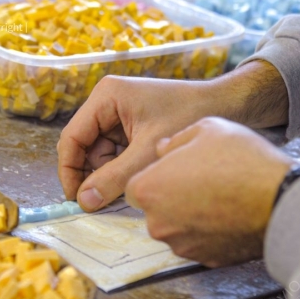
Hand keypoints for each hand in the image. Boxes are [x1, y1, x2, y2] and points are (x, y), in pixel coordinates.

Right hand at [57, 61, 288, 211]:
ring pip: (101, 155)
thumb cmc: (191, 117)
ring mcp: (120, 115)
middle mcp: (108, 102)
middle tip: (103, 202)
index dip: (70, 171)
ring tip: (131, 186)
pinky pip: (117, 154)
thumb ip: (114, 179)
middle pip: (85, 148)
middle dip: (93, 175)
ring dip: (110, 175)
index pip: (72, 138)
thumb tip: (84, 202)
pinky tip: (140, 178)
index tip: (77, 199)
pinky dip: (123, 170)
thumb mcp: (147, 153)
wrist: (229, 106)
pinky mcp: (134, 127)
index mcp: (106, 97)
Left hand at [125, 118, 293, 267]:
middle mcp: (157, 223)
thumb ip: (175, 140)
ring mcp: (181, 245)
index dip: (155, 176)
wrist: (280, 199)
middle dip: (171, 196)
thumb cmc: (241, 161)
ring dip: (189, 214)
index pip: (134, 187)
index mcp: (148, 190)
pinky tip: (228, 212)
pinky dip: (208, 231)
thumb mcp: (206, 128)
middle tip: (200, 179)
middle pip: (155, 208)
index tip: (175, 170)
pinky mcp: (204, 260)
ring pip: (176, 227)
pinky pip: (198, 241)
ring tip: (218, 195)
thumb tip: (162, 149)